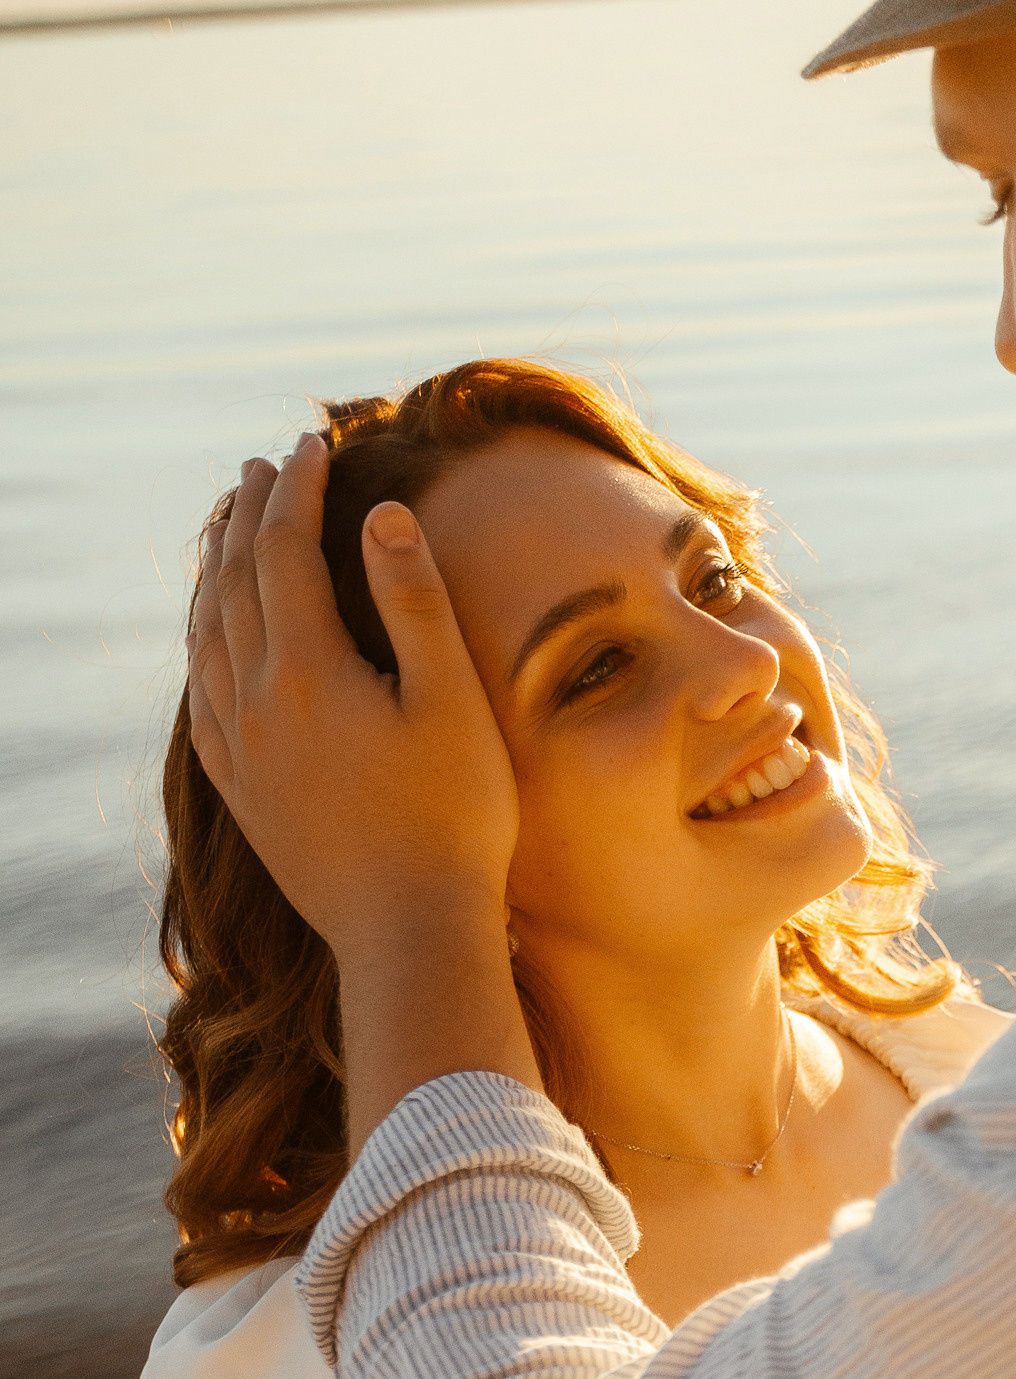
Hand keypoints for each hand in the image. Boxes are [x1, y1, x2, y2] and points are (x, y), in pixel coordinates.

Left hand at [187, 436, 516, 961]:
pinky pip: (200, 695)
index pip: (287, 549)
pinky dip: (202, 642)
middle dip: (250, 514)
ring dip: (215, 571)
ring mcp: (241, 750)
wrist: (408, 935)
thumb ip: (415, 603)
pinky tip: (210, 636)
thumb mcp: (452, 703)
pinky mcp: (241, 792)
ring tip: (228, 530)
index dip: (300, 489)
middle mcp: (255, 701)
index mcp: (307, 668)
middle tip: (266, 467)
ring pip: (206, 634)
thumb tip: (382, 513)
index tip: (315, 443)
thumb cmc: (452, 822)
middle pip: (235, 581)